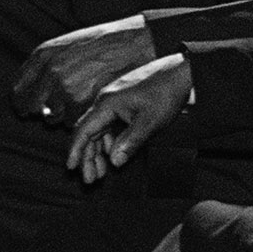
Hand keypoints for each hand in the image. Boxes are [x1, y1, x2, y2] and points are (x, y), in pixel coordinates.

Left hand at [12, 15, 158, 124]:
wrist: (134, 43)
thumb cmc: (102, 43)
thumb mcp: (65, 44)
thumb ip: (45, 65)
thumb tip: (31, 90)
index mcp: (43, 56)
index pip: (17, 90)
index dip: (21, 102)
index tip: (25, 108)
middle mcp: (51, 73)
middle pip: (32, 108)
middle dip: (40, 111)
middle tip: (53, 110)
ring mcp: (67, 89)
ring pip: (53, 117)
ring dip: (61, 115)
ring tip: (78, 102)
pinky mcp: (84, 104)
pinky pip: (72, 122)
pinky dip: (79, 118)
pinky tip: (89, 105)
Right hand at [69, 51, 192, 181]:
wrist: (182, 71)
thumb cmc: (166, 93)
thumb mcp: (150, 121)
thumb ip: (130, 142)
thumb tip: (115, 162)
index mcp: (107, 104)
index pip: (84, 130)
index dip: (75, 150)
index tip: (70, 167)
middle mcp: (105, 101)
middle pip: (89, 133)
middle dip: (88, 157)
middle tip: (91, 180)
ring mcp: (114, 101)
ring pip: (99, 130)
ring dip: (99, 151)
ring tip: (102, 172)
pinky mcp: (123, 102)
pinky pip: (110, 125)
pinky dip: (110, 141)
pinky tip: (114, 153)